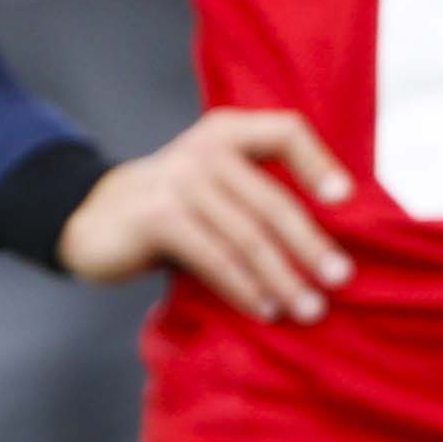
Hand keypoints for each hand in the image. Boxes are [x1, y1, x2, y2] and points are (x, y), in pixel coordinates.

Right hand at [60, 110, 356, 322]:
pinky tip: (263, 309)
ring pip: (246, 236)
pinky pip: (213, 257)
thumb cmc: (179, 206)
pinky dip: (243, 287)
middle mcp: (206, 149)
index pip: (287, 132)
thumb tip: (333, 247)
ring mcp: (178, 180)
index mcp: (230, 132)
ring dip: (282, 277)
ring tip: (308, 309)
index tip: (346, 199)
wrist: (95, 215)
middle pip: (272, 200)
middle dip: (311, 244)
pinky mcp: (156, 216)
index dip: (319, 162)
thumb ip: (262, 195)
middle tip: (341, 278)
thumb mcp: (221, 186)